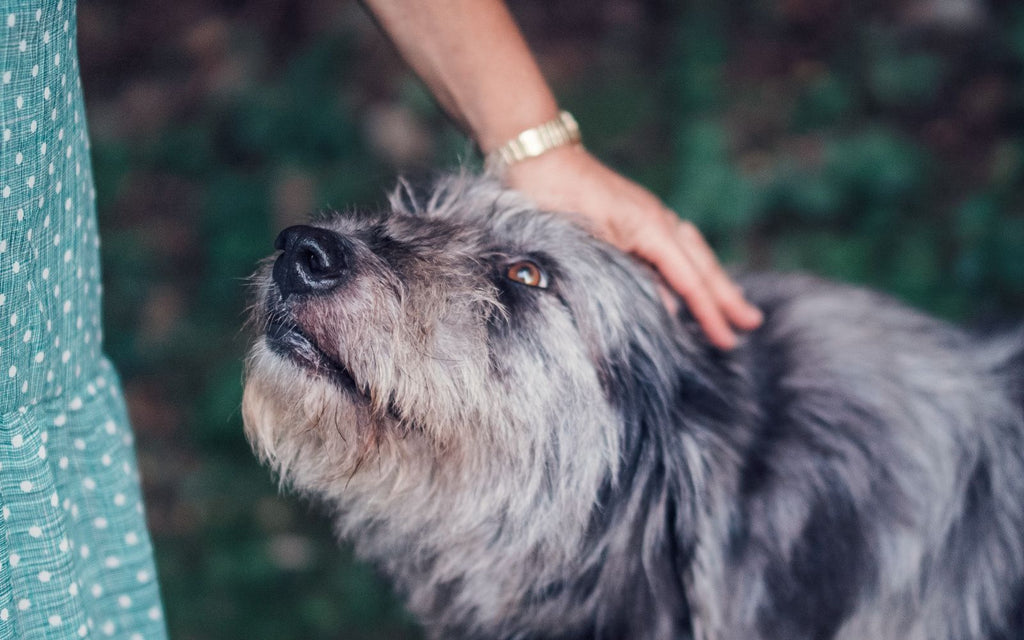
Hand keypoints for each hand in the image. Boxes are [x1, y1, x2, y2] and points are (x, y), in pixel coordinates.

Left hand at [503, 145, 762, 348]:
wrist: (538, 157)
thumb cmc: (555, 197)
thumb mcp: (589, 244)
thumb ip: (627, 276)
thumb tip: (668, 307)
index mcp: (651, 228)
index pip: (689, 280)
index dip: (709, 313)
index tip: (728, 340)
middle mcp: (659, 220)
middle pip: (702, 264)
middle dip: (726, 296)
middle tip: (752, 323)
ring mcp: (649, 216)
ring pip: (692, 253)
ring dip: (713, 280)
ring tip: (733, 304)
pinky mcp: (635, 216)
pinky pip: (674, 246)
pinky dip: (689, 266)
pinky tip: (688, 278)